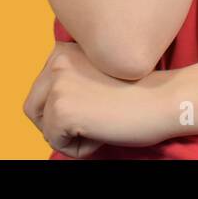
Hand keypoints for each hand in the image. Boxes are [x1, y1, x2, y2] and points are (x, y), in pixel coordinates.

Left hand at [21, 41, 171, 157]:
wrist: (163, 99)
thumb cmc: (135, 93)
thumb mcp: (92, 76)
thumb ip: (69, 82)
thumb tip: (44, 114)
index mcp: (62, 51)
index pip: (41, 92)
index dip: (65, 109)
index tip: (95, 105)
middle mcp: (55, 63)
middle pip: (34, 109)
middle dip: (58, 124)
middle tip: (92, 122)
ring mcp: (57, 85)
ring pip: (45, 128)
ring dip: (71, 135)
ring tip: (100, 124)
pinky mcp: (62, 109)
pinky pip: (56, 143)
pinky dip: (80, 148)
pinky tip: (103, 131)